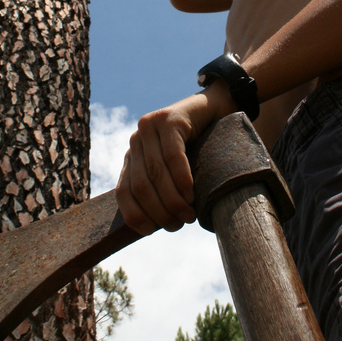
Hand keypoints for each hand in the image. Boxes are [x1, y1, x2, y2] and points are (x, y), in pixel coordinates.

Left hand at [117, 88, 225, 234]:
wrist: (218, 110)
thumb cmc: (200, 149)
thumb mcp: (174, 172)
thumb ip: (162, 190)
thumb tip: (156, 225)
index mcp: (132, 157)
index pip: (123, 192)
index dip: (135, 215)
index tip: (152, 231)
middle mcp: (136, 141)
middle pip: (141, 186)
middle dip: (160, 211)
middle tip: (180, 223)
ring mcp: (150, 127)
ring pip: (156, 173)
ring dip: (173, 200)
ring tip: (189, 215)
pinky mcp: (169, 118)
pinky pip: (173, 155)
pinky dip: (182, 179)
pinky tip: (191, 194)